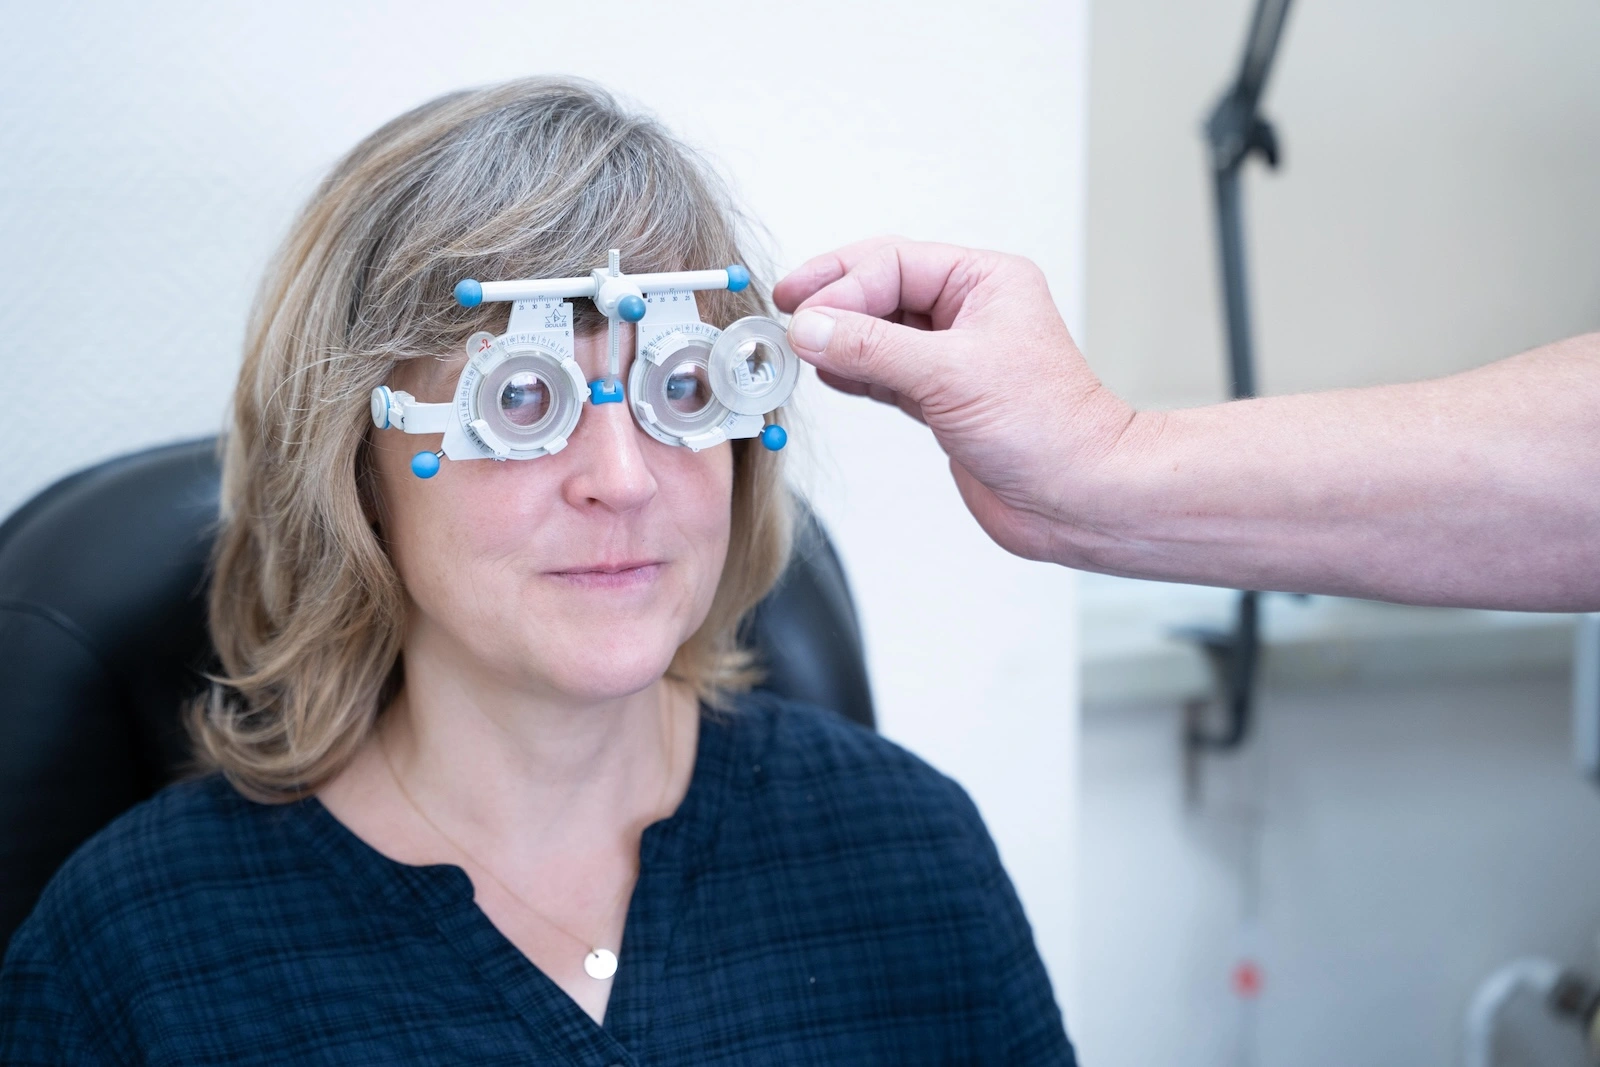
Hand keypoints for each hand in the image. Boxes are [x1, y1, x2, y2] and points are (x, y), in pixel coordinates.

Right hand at [774, 237, 1133, 563]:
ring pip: (878, 331)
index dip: (841, 286)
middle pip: (880, 288)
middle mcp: (969, 311)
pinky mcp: (942, 398)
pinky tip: (826, 375)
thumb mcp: (950, 375)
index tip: (800, 316)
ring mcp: (953, 356)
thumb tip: (810, 327)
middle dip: (832, 302)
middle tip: (782, 313)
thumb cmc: (1048, 429)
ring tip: (794, 348)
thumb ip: (872, 348)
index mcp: (984, 281)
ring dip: (837, 339)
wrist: (1078, 498)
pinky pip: (883, 372)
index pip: (892, 264)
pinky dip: (852, 373)